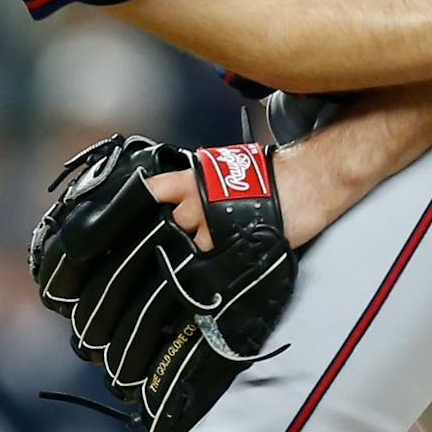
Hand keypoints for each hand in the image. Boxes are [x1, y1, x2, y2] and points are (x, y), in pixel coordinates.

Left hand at [145, 141, 333, 252]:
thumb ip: (206, 183)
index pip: (152, 189)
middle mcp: (196, 200)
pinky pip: (208, 262)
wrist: (305, 184)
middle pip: (168, 224)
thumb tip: (191, 197)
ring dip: (193, 249)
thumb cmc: (276, 173)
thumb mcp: (233, 168)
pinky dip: (211, 263)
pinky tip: (222, 257)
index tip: (126, 214)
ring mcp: (210, 227)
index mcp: (195, 178)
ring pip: (186, 247)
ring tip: (213, 245)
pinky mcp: (227, 247)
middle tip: (188, 233)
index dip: (138, 203)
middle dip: (175, 231)